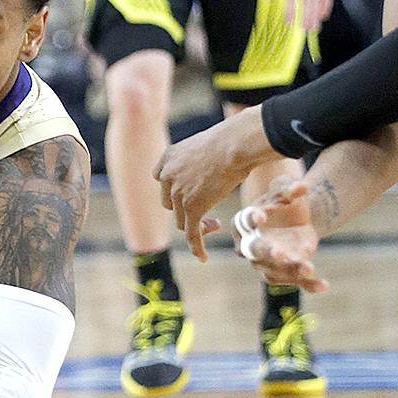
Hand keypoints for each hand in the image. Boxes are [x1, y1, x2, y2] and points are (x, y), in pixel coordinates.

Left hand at [154, 108, 277, 259]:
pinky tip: (202, 257)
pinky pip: (191, 233)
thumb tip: (218, 160)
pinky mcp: (192, 207)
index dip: (175, 190)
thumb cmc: (232, 140)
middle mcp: (168, 175)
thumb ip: (202, 158)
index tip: (191, 193)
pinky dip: (196, 246)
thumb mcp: (208, 144)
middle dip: (185, 209)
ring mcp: (178, 192)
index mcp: (168, 157)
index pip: (163, 179)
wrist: (235, 144)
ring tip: (214, 225)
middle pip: (170, 202)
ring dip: (196, 225)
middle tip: (206, 211)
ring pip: (182, 219)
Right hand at [232, 178, 327, 291]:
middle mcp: (249, 245)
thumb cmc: (283, 201)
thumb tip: (302, 186)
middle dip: (267, 252)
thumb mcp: (285, 189)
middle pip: (254, 250)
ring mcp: (265, 262)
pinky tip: (324, 284)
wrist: (296, 219)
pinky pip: (295, 281)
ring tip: (310, 268)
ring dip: (292, 270)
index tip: (262, 216)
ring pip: (275, 270)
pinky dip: (309, 284)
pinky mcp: (284, 272)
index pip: (244, 220)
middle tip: (279, 253)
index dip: (251, 218)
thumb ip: (290, 189)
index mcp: (244, 222)